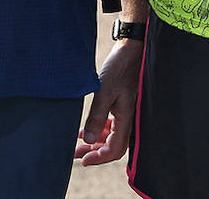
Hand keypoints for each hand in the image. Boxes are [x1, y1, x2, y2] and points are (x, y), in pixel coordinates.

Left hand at [75, 39, 143, 165]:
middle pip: (113, 146)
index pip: (115, 150)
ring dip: (96, 142)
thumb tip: (88, 140)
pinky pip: (112, 125)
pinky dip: (100, 130)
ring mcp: (127, 113)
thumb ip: (96, 117)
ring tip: (78, 144)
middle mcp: (130, 119)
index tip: (83, 160)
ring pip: (112, 136)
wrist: (132, 49)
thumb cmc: (120, 67)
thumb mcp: (104, 91)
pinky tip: (87, 130)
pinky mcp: (124, 105)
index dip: (99, 158)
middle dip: (95, 152)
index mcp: (127, 119)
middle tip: (76, 155)